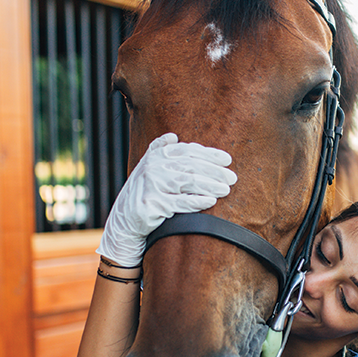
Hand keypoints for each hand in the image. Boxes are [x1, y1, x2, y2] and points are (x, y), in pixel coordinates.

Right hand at [96, 133, 236, 266]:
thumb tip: (173, 136)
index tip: (227, 160)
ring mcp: (152, 184)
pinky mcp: (152, 203)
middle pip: (191, 166)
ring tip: (226, 190)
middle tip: (232, 178)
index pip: (188, 151)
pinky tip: (211, 201)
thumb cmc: (143, 193)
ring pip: (188, 182)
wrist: (125, 221)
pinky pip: (181, 202)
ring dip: (210, 186)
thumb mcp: (148, 168)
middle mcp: (153, 167)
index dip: (209, 154)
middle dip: (215, 171)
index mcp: (155, 156)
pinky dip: (197, 201)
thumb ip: (159, 150)